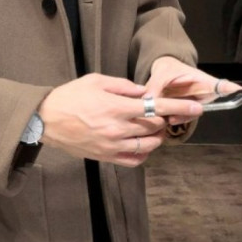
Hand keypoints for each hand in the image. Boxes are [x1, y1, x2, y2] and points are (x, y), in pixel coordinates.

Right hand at [37, 73, 202, 166]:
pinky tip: (142, 146)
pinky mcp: (105, 156)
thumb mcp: (96, 80)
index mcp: (116, 106)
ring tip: (152, 129)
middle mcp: (117, 128)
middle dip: (164, 119)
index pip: (156, 107)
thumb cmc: (70, 97)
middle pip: (154, 127)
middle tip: (164, 114)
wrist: (45, 120)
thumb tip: (144, 92)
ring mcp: (111, 145)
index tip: (196, 108)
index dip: (179, 107)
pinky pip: (133, 160)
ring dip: (156, 137)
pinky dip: (143, 154)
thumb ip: (124, 86)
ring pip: (147, 145)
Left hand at [145, 56, 241, 124]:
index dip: (239, 93)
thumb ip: (156, 86)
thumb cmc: (168, 70)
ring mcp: (194, 104)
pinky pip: (181, 119)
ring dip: (179, 117)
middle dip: (192, 112)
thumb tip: (148, 100)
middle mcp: (203, 94)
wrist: (161, 74)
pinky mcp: (184, 111)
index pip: (225, 87)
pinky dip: (171, 120)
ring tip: (167, 117)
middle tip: (175, 117)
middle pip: (208, 106)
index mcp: (204, 81)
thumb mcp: (162, 73)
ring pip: (191, 115)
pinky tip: (163, 119)